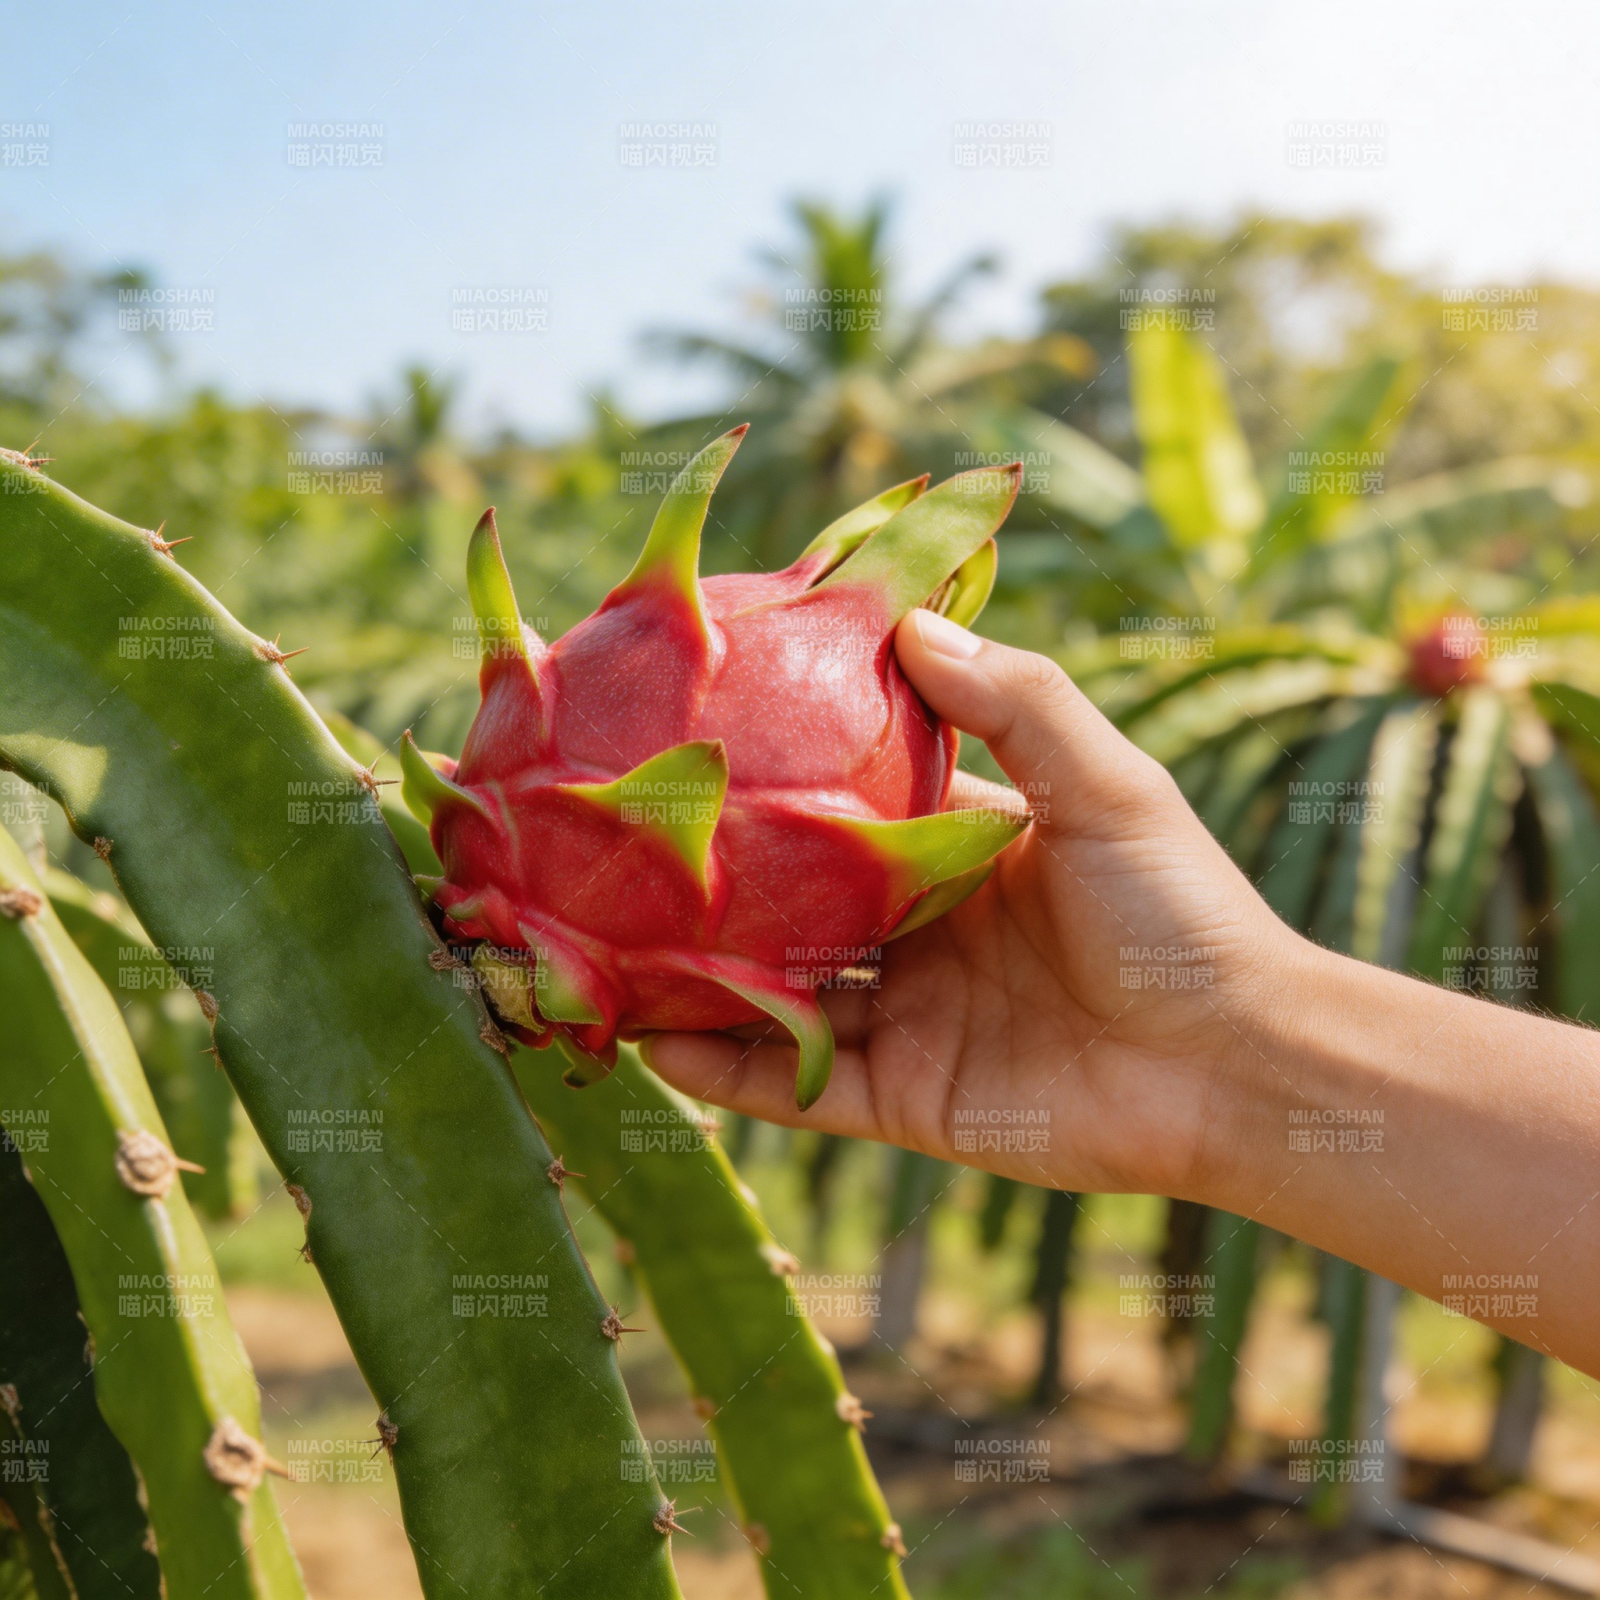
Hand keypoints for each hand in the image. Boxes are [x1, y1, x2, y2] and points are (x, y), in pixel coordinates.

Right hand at [643, 608, 1293, 1198]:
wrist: (1238, 1067)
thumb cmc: (1182, 913)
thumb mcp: (1106, 785)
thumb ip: (1015, 704)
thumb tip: (910, 621)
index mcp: (962, 856)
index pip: (847, 810)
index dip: (782, 781)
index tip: (703, 740)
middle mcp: (922, 936)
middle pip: (796, 907)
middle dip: (718, 887)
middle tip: (619, 851)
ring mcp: (907, 1020)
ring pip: (777, 997)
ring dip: (700, 979)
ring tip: (601, 949)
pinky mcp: (905, 1101)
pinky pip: (798, 1084)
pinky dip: (728, 1070)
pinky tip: (652, 1043)